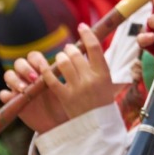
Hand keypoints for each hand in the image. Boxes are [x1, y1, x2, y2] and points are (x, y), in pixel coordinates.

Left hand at [0, 24, 115, 132]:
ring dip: (60, 57)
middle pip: (76, 54)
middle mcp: (91, 79)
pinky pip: (51, 79)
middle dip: (70, 49)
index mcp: (104, 74)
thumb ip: (99, 67)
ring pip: (63, 63)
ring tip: (60, 59)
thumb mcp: (107, 83)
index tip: (82, 26)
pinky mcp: (64, 97)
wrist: (98, 128)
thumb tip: (91, 47)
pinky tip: (46, 69)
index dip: (87, 34)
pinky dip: (47, 72)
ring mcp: (77, 88)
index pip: (94, 47)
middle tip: (68, 49)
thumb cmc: (103, 103)